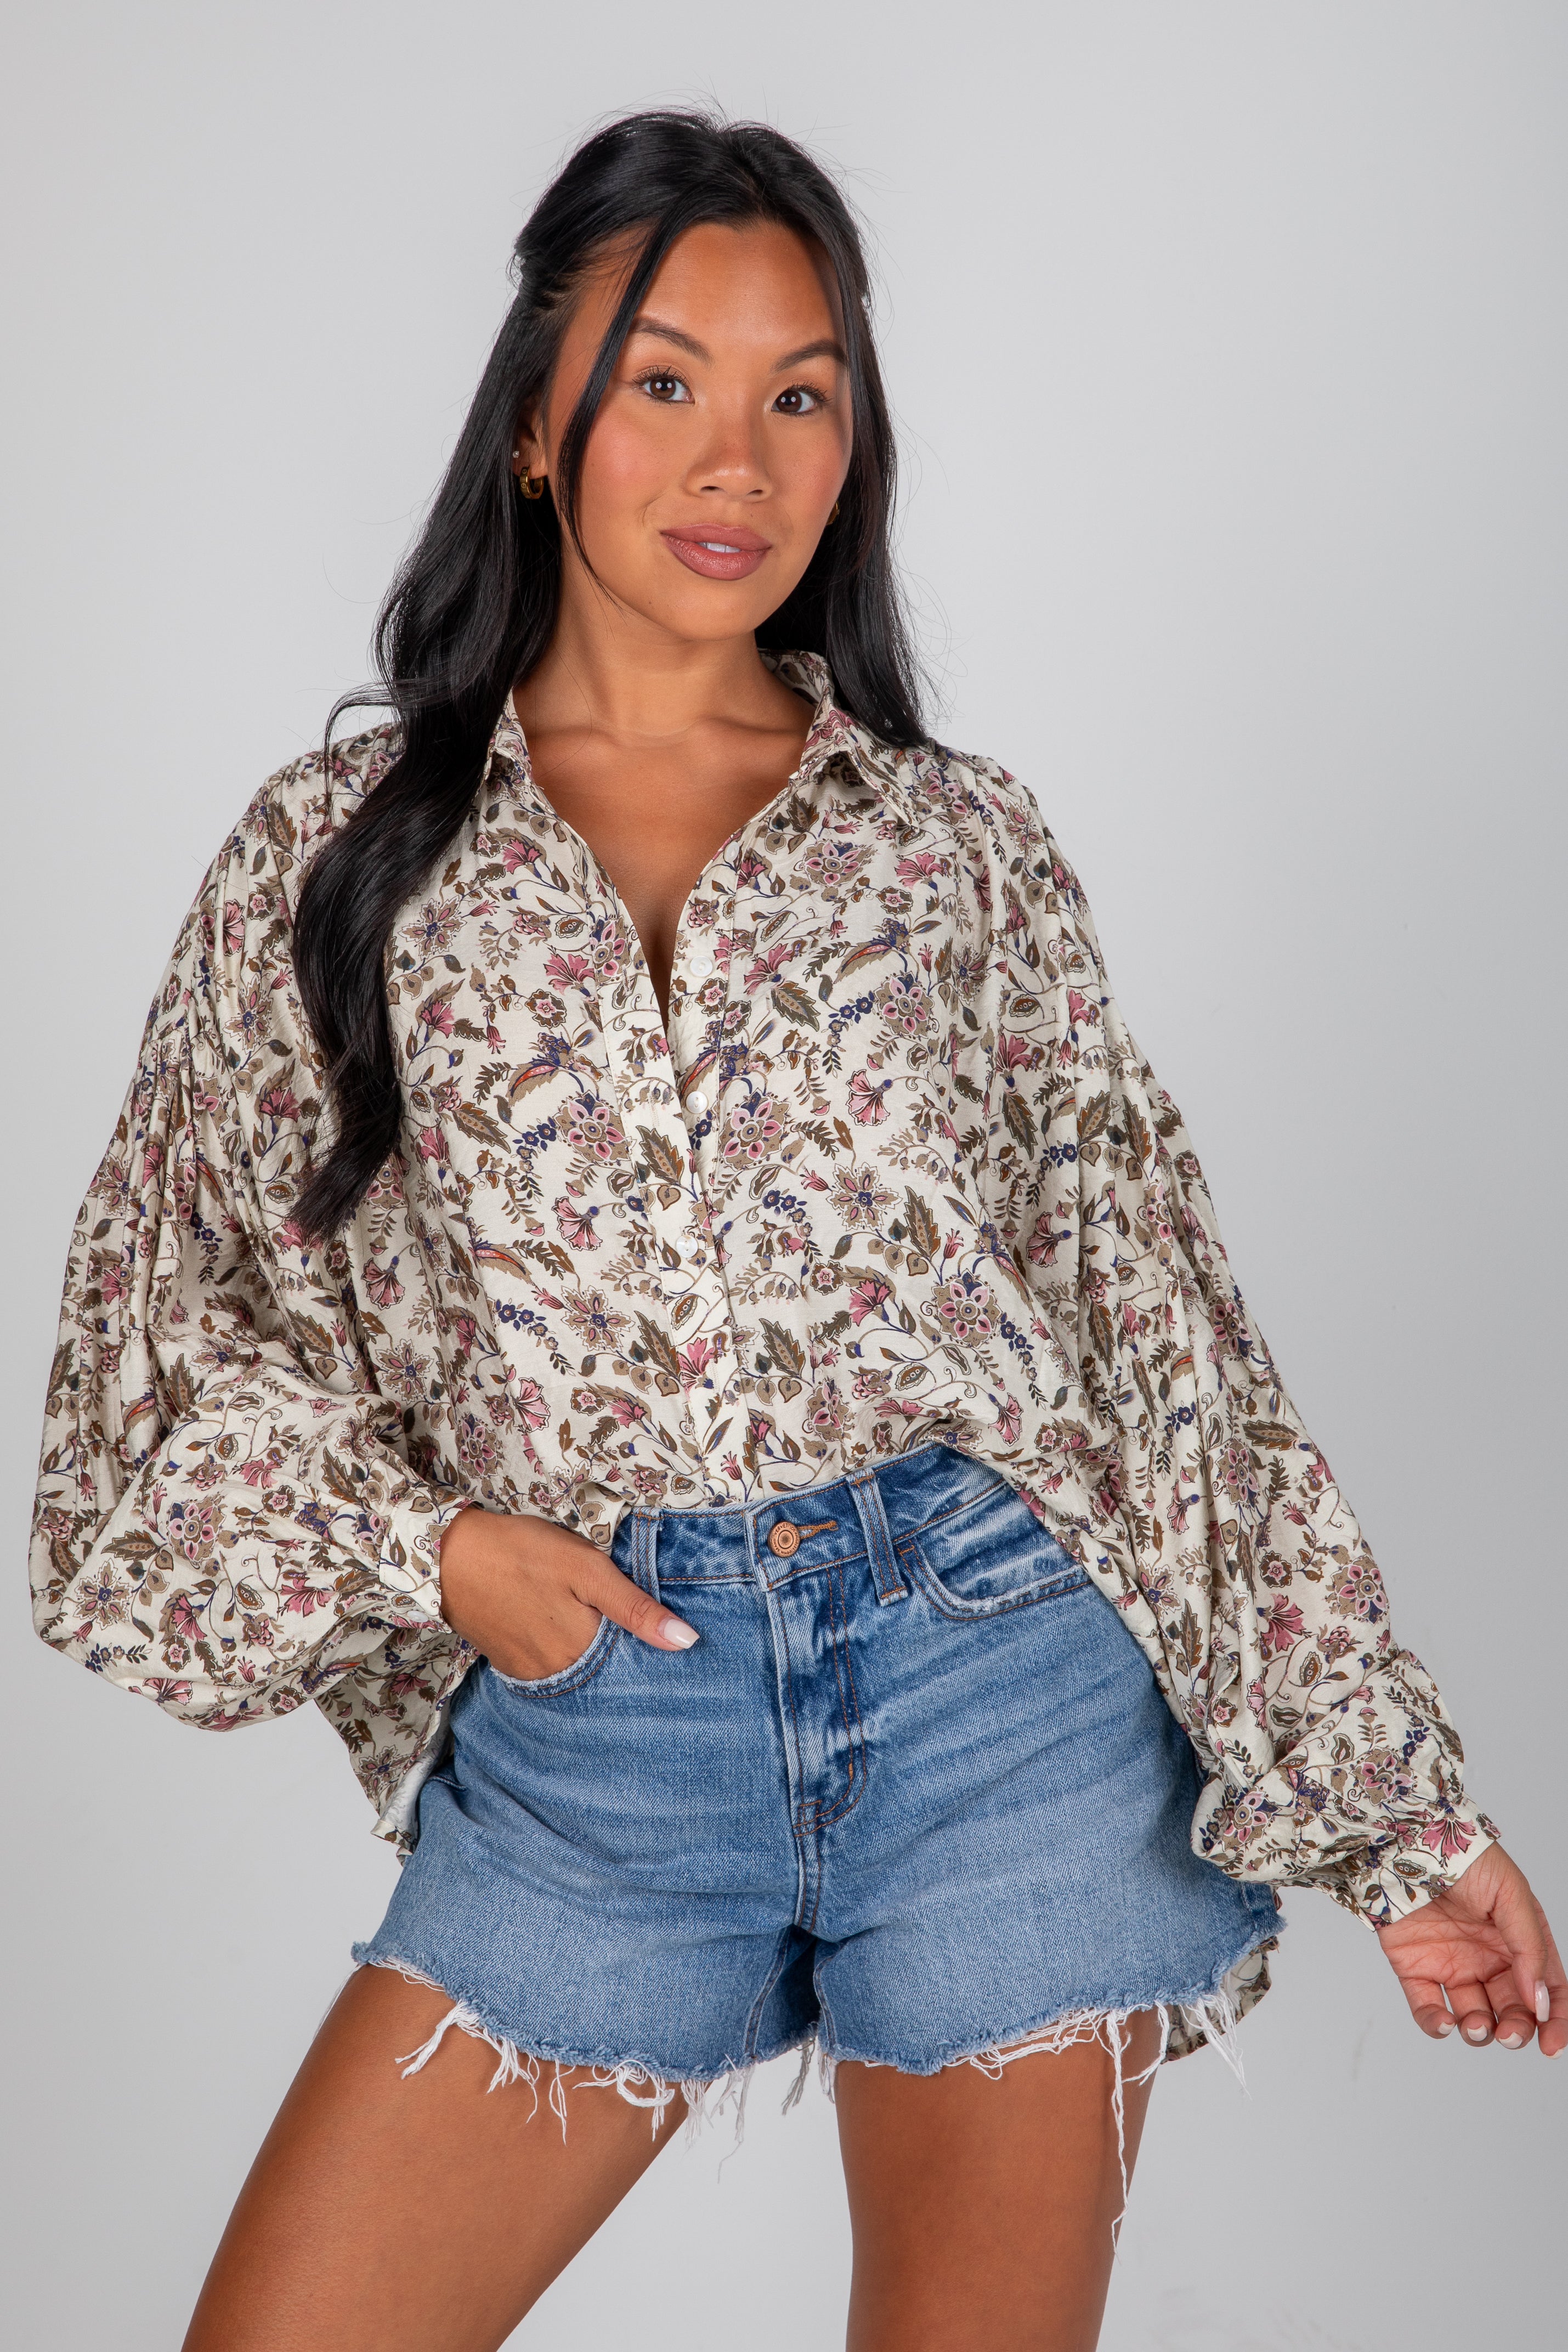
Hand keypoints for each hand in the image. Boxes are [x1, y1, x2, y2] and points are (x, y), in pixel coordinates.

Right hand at [436, 1503, 698, 1682]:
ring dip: (592, 1655)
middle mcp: (558, 1673)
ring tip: (596, 1624)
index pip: (633, 1666)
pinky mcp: (510, 1664)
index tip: (666, 1640)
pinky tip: (565, 1629)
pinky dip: (564, 1654)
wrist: (450, 1556)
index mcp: (584, 1650)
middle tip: (623, 1624)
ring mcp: (531, 1672)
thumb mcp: (588, 1569)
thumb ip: (636, 1608)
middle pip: (606, 1672)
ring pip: (578, 1672)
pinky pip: (550, 1669)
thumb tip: (686, 1641)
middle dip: (621, 1655)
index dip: (649, 1651)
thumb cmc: (522, 1553)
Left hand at [1376, 1841, 1564, 2056]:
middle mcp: (1487, 1958)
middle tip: (1509, 2033)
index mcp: (1516, 1942)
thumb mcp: (1511, 1894)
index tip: (1551, 2045)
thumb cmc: (1465, 1859)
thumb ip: (1529, 1946)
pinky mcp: (1415, 1968)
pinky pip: (1427, 2008)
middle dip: (1515, 2030)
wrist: (1406, 1841)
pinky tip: (1444, 2022)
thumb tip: (1539, 1998)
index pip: (1545, 1988)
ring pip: (1473, 2017)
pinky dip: (1436, 2024)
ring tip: (1476, 2024)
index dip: (1554, 2019)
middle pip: (1511, 2009)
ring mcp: (1451, 1965)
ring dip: (1479, 2032)